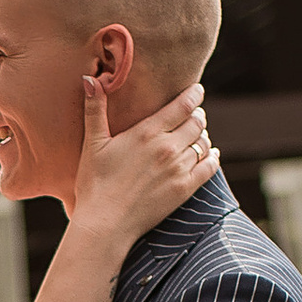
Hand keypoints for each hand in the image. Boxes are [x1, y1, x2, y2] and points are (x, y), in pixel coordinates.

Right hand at [67, 72, 217, 255]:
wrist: (106, 222)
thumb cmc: (95, 183)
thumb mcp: (92, 144)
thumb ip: (95, 110)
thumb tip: (89, 79)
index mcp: (146, 132)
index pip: (181, 106)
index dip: (193, 95)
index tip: (197, 90)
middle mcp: (167, 148)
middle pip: (196, 123)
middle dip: (197, 116)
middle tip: (195, 114)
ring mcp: (178, 169)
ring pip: (203, 143)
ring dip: (203, 136)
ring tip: (198, 134)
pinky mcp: (185, 189)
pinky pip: (209, 167)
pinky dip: (212, 157)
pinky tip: (210, 154)